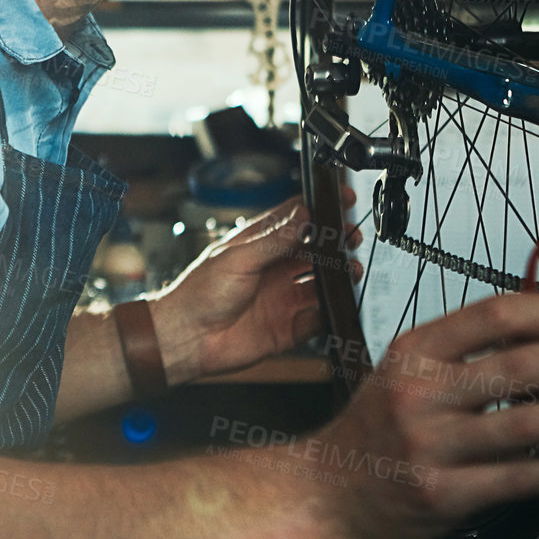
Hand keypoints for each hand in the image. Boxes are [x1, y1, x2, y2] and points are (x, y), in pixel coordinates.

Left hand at [149, 192, 360, 384]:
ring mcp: (282, 296)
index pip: (296, 219)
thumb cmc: (197, 294)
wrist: (186, 339)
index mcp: (258, 244)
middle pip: (316, 250)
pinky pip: (318, 318)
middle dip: (337, 242)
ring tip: (350, 269)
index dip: (320, 208)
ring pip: (322, 283)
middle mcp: (273, 268)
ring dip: (339, 276)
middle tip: (352, 238)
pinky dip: (332, 311)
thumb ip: (273, 240)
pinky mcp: (288, 326)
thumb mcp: (236, 258)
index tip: (343, 200)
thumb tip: (303, 216)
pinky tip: (337, 303)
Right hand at [299, 292, 538, 538]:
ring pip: (529, 423)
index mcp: (412, 353)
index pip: (492, 316)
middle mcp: (420, 394)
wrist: (325, 495)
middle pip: (521, 366)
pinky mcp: (446, 495)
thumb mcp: (401, 374)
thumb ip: (461, 356)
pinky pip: (519, 478)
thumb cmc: (374, 430)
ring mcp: (432, 446)